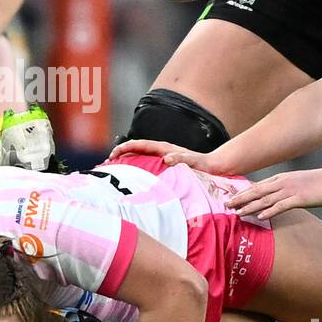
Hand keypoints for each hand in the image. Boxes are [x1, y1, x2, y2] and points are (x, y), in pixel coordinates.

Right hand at [108, 139, 227, 174]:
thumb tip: (167, 159)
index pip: (140, 144)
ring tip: (114, 170)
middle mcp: (162, 150)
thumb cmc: (204, 165)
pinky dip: (136, 166)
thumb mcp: (193, 162)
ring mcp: (163, 156)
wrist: (215, 166)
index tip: (113, 154)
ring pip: (140, 155)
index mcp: (165, 148)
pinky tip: (132, 177)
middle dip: (120, 153)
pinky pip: (146, 163)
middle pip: (136, 148)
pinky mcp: (165, 163)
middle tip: (106, 163)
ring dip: (126, 160)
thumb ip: (181, 158)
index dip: (125, 148)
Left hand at [225, 166, 321, 218]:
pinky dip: (270, 211)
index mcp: (280, 179)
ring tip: (238, 213)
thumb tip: (273, 197)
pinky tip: (261, 217)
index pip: (257, 186)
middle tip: (226, 205)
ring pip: (265, 199)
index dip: (243, 192)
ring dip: (250, 206)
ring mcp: (290, 190)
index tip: (230, 197)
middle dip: (240, 199)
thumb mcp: (296, 183)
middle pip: (256, 191)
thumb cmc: (318, 182)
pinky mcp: (299, 198)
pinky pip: (282, 206)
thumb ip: (284, 188)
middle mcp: (282, 183)